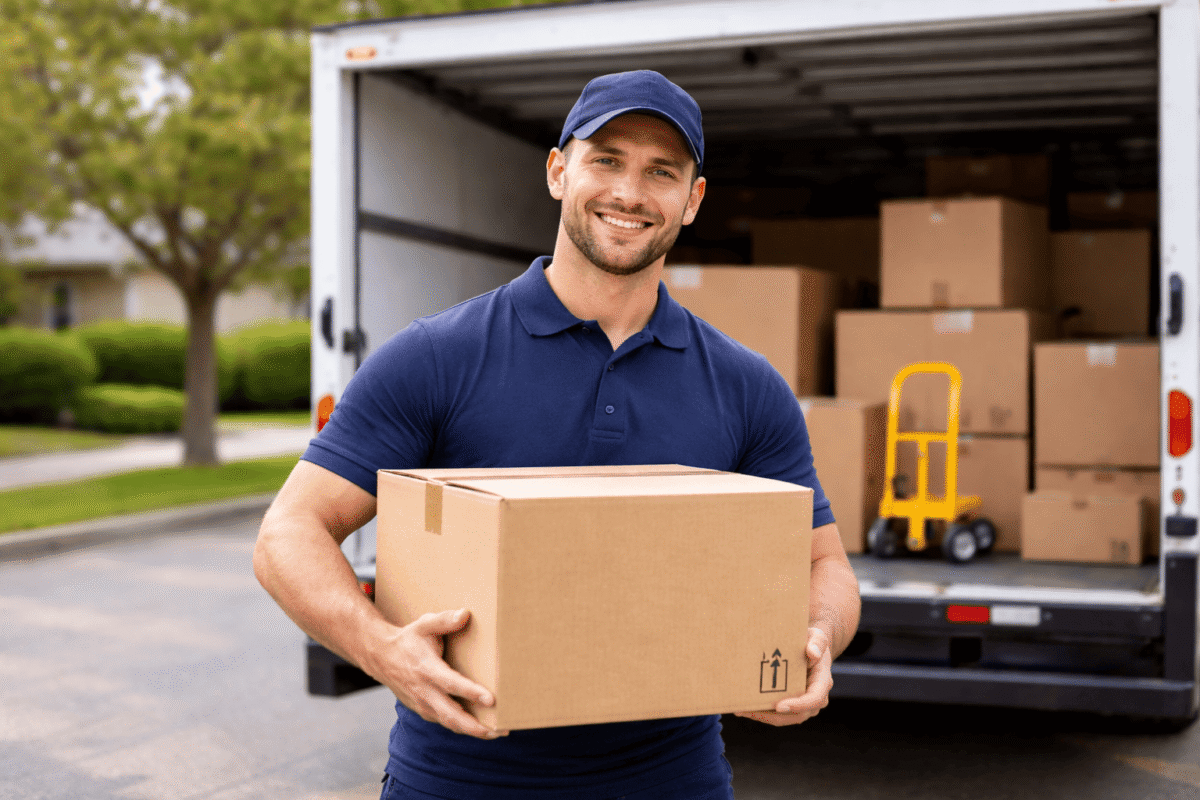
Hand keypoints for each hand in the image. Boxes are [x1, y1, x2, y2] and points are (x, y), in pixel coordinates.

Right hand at [371, 608, 506, 739]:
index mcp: (427, 669)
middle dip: (476, 726)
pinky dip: (461, 727)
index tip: (491, 699)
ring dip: (472, 730)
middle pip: (451, 715)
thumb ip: (445, 620)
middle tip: (501, 730)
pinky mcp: (422, 710)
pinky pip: (444, 722)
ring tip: (497, 732)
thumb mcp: (424, 625)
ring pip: (449, 723)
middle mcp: (424, 691)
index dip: (471, 693)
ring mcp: (422, 704)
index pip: (451, 684)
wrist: (381, 657)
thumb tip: (466, 615)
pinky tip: (479, 727)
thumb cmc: (408, 640)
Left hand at [734, 627, 832, 726]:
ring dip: (763, 716)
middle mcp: (816, 699)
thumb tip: (813, 653)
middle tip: (749, 710)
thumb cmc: (811, 642)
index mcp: (822, 683)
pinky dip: (761, 713)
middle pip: (797, 715)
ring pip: (785, 718)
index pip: (814, 699)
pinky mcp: (791, 705)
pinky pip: (777, 714)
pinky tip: (744, 708)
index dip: (799, 705)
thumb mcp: (817, 637)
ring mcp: (804, 705)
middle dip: (772, 716)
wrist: (810, 649)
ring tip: (741, 710)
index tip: (780, 706)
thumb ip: (818, 642)